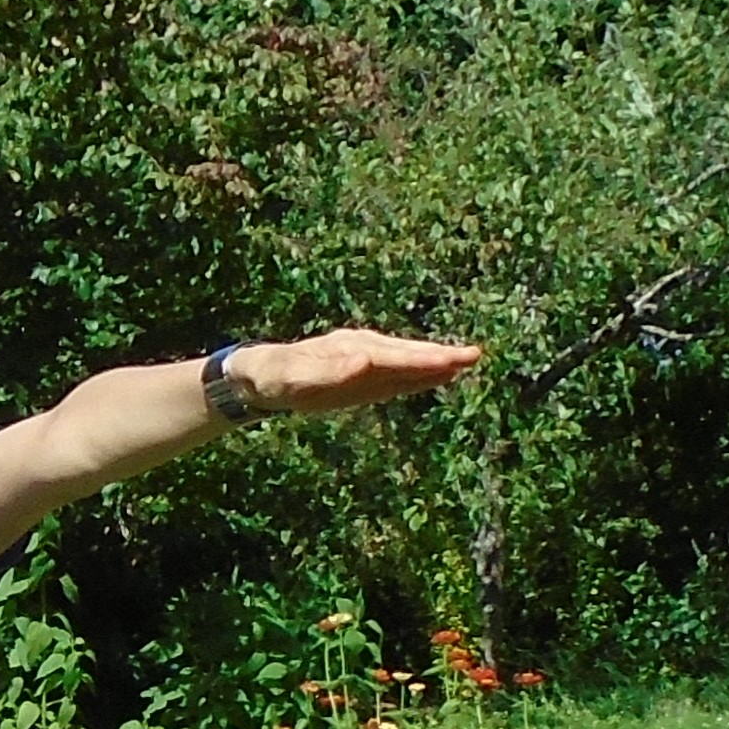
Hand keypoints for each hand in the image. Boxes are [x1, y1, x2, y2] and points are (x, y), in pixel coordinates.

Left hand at [239, 328, 480, 415]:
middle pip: (405, 355)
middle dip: (438, 356)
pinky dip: (415, 375)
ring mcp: (361, 360)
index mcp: (348, 350)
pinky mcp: (359, 375)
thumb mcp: (291, 379)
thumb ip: (326, 373)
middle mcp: (359, 349)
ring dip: (432, 363)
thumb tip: (365, 361)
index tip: (451, 360)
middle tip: (474, 356)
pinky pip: (393, 375)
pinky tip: (434, 375)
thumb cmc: (269, 377)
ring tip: (465, 362)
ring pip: (403, 362)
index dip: (422, 360)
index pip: (393, 357)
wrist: (254, 375)